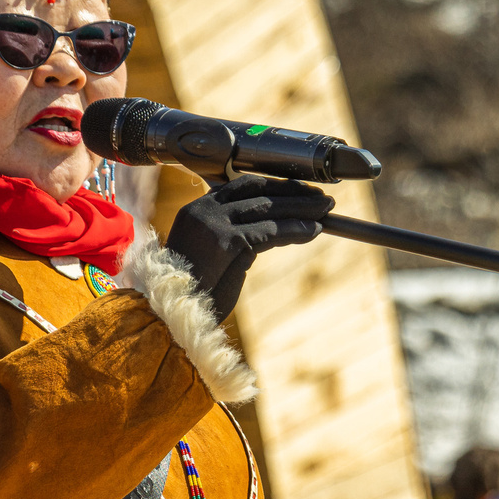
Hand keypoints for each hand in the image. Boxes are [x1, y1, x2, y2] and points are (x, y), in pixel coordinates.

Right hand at [165, 175, 333, 320]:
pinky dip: (294, 230)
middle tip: (321, 199)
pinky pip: (268, 231)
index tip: (300, 190)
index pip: (244, 185)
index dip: (276, 186)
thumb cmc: (193, 290)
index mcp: (198, 208)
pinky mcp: (224, 241)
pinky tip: (313, 231)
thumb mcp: (215, 255)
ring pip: (267, 209)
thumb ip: (236, 237)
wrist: (172, 313)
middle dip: (294, 193)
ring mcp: (212, 223)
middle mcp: (203, 209)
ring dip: (301, 210)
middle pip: (259, 192)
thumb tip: (270, 230)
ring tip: (326, 212)